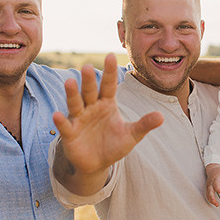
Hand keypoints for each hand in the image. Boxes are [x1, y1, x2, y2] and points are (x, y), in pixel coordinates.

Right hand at [52, 54, 162, 185]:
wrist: (97, 164)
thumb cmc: (113, 145)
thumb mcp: (131, 135)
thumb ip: (144, 124)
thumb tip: (162, 116)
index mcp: (107, 103)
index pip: (109, 85)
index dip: (109, 72)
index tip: (111, 55)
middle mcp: (91, 107)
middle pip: (90, 91)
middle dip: (88, 80)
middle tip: (87, 66)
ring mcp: (79, 119)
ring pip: (75, 103)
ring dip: (72, 94)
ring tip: (69, 82)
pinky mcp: (70, 134)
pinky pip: (65, 126)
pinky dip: (60, 121)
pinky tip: (57, 115)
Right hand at [205, 163, 219, 206]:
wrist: (212, 170)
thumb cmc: (219, 172)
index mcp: (215, 179)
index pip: (216, 185)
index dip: (218, 189)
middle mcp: (211, 183)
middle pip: (210, 191)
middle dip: (212, 197)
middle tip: (215, 202)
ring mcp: (209, 186)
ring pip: (208, 194)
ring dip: (211, 200)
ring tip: (216, 204)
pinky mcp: (208, 188)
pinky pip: (207, 195)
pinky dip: (210, 199)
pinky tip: (213, 202)